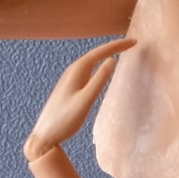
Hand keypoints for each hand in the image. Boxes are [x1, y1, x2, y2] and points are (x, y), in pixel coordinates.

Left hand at [23, 37, 133, 160]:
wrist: (44, 135)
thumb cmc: (64, 120)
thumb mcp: (85, 101)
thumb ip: (99, 81)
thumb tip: (112, 60)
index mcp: (76, 71)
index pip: (100, 52)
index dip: (117, 45)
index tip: (134, 42)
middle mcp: (72, 71)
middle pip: (96, 53)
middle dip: (113, 47)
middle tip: (132, 44)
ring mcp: (70, 79)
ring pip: (91, 61)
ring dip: (105, 54)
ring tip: (120, 50)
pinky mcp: (70, 88)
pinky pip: (87, 70)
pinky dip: (98, 65)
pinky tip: (101, 69)